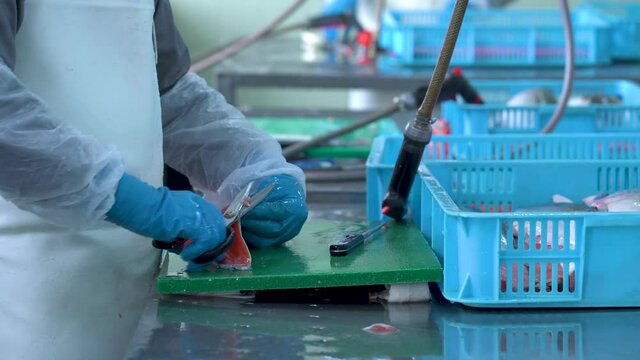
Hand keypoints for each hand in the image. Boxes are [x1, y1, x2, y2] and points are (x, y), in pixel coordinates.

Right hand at [106, 173, 226, 263]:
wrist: (142, 205)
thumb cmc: (150, 211)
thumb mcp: (173, 217)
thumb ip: (184, 228)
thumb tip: (185, 245)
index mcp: (198, 203)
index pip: (215, 221)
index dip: (214, 238)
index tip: (208, 251)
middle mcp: (202, 207)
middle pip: (219, 230)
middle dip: (213, 249)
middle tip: (202, 261)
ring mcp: (200, 214)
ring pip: (214, 238)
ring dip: (203, 253)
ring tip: (191, 261)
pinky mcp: (195, 224)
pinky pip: (204, 242)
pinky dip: (195, 252)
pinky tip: (185, 256)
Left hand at [241, 175, 307, 247]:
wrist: (289, 194)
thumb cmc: (280, 187)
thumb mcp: (271, 185)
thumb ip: (259, 196)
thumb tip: (244, 205)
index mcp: (296, 208)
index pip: (275, 212)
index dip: (257, 213)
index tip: (242, 210)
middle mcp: (294, 226)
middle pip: (270, 230)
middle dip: (250, 224)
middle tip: (236, 218)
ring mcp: (287, 236)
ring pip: (265, 241)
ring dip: (248, 233)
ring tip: (237, 224)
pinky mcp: (279, 242)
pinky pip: (262, 244)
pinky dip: (250, 238)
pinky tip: (242, 230)